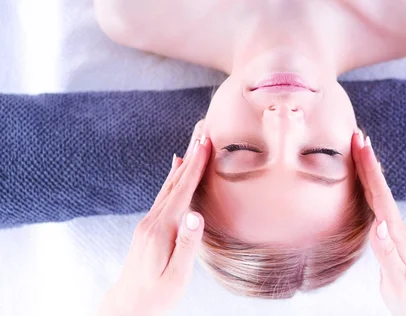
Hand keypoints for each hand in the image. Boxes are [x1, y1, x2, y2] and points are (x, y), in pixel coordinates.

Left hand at [98, 128, 211, 315]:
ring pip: (169, 186)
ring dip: (183, 164)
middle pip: (174, 182)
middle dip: (191, 156)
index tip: (206, 142)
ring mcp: (149, 223)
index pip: (182, 191)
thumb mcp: (176, 275)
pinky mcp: (150, 228)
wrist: (127, 306)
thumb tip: (195, 215)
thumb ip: (187, 245)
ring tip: (194, 145)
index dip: (196, 165)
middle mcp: (153, 221)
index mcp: (162, 229)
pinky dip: (174, 179)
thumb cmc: (156, 295)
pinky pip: (165, 195)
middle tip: (203, 132)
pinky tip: (176, 171)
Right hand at [352, 132, 405, 315]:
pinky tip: (368, 185)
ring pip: (379, 194)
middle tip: (357, 135)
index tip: (361, 144)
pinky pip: (378, 205)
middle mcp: (397, 228)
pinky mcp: (392, 237)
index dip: (370, 169)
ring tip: (360, 151)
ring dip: (370, 171)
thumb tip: (378, 225)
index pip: (381, 196)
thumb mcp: (399, 283)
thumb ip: (388, 255)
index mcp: (396, 235)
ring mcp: (395, 231)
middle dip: (368, 161)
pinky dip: (372, 189)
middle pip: (380, 188)